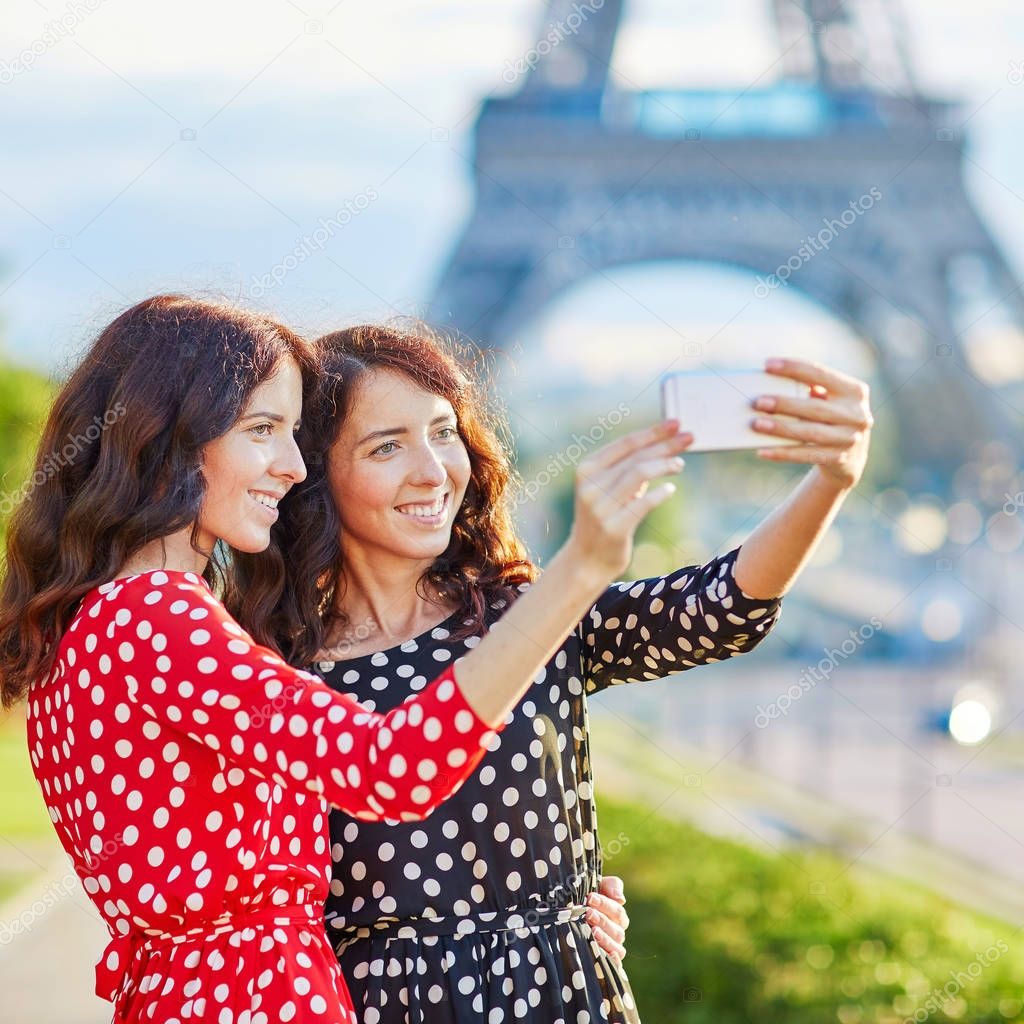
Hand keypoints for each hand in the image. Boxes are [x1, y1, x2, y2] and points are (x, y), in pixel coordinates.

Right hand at [564, 420, 693, 579]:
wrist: (587, 559)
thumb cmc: (604, 517)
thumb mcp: (607, 488)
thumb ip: (626, 467)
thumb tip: (663, 443)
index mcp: (587, 470)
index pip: (625, 443)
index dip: (653, 432)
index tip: (676, 423)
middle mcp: (591, 486)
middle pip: (636, 457)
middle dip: (666, 445)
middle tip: (690, 438)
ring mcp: (601, 508)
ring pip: (640, 474)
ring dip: (665, 465)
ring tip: (680, 464)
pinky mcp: (614, 528)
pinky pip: (644, 503)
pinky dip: (660, 493)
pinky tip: (670, 488)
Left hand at [586, 875, 628, 961]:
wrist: (568, 913)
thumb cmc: (585, 897)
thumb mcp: (598, 886)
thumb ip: (612, 886)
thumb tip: (621, 899)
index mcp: (618, 915)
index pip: (617, 911)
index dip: (604, 904)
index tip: (590, 898)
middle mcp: (617, 932)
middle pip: (617, 929)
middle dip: (602, 920)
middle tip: (588, 913)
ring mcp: (612, 947)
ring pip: (616, 945)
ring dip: (605, 938)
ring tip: (592, 931)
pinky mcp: (606, 961)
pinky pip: (615, 964)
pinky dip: (613, 960)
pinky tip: (605, 954)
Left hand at [751, 358, 872, 489]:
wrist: (851, 458)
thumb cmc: (830, 419)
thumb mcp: (829, 401)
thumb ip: (809, 390)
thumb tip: (769, 385)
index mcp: (854, 391)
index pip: (820, 374)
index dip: (793, 368)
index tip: (767, 365)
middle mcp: (857, 414)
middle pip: (815, 407)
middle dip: (784, 404)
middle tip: (758, 402)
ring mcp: (850, 438)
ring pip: (810, 433)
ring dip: (781, 428)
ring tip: (757, 424)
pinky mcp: (839, 459)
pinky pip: (806, 455)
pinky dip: (783, 453)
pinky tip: (763, 451)